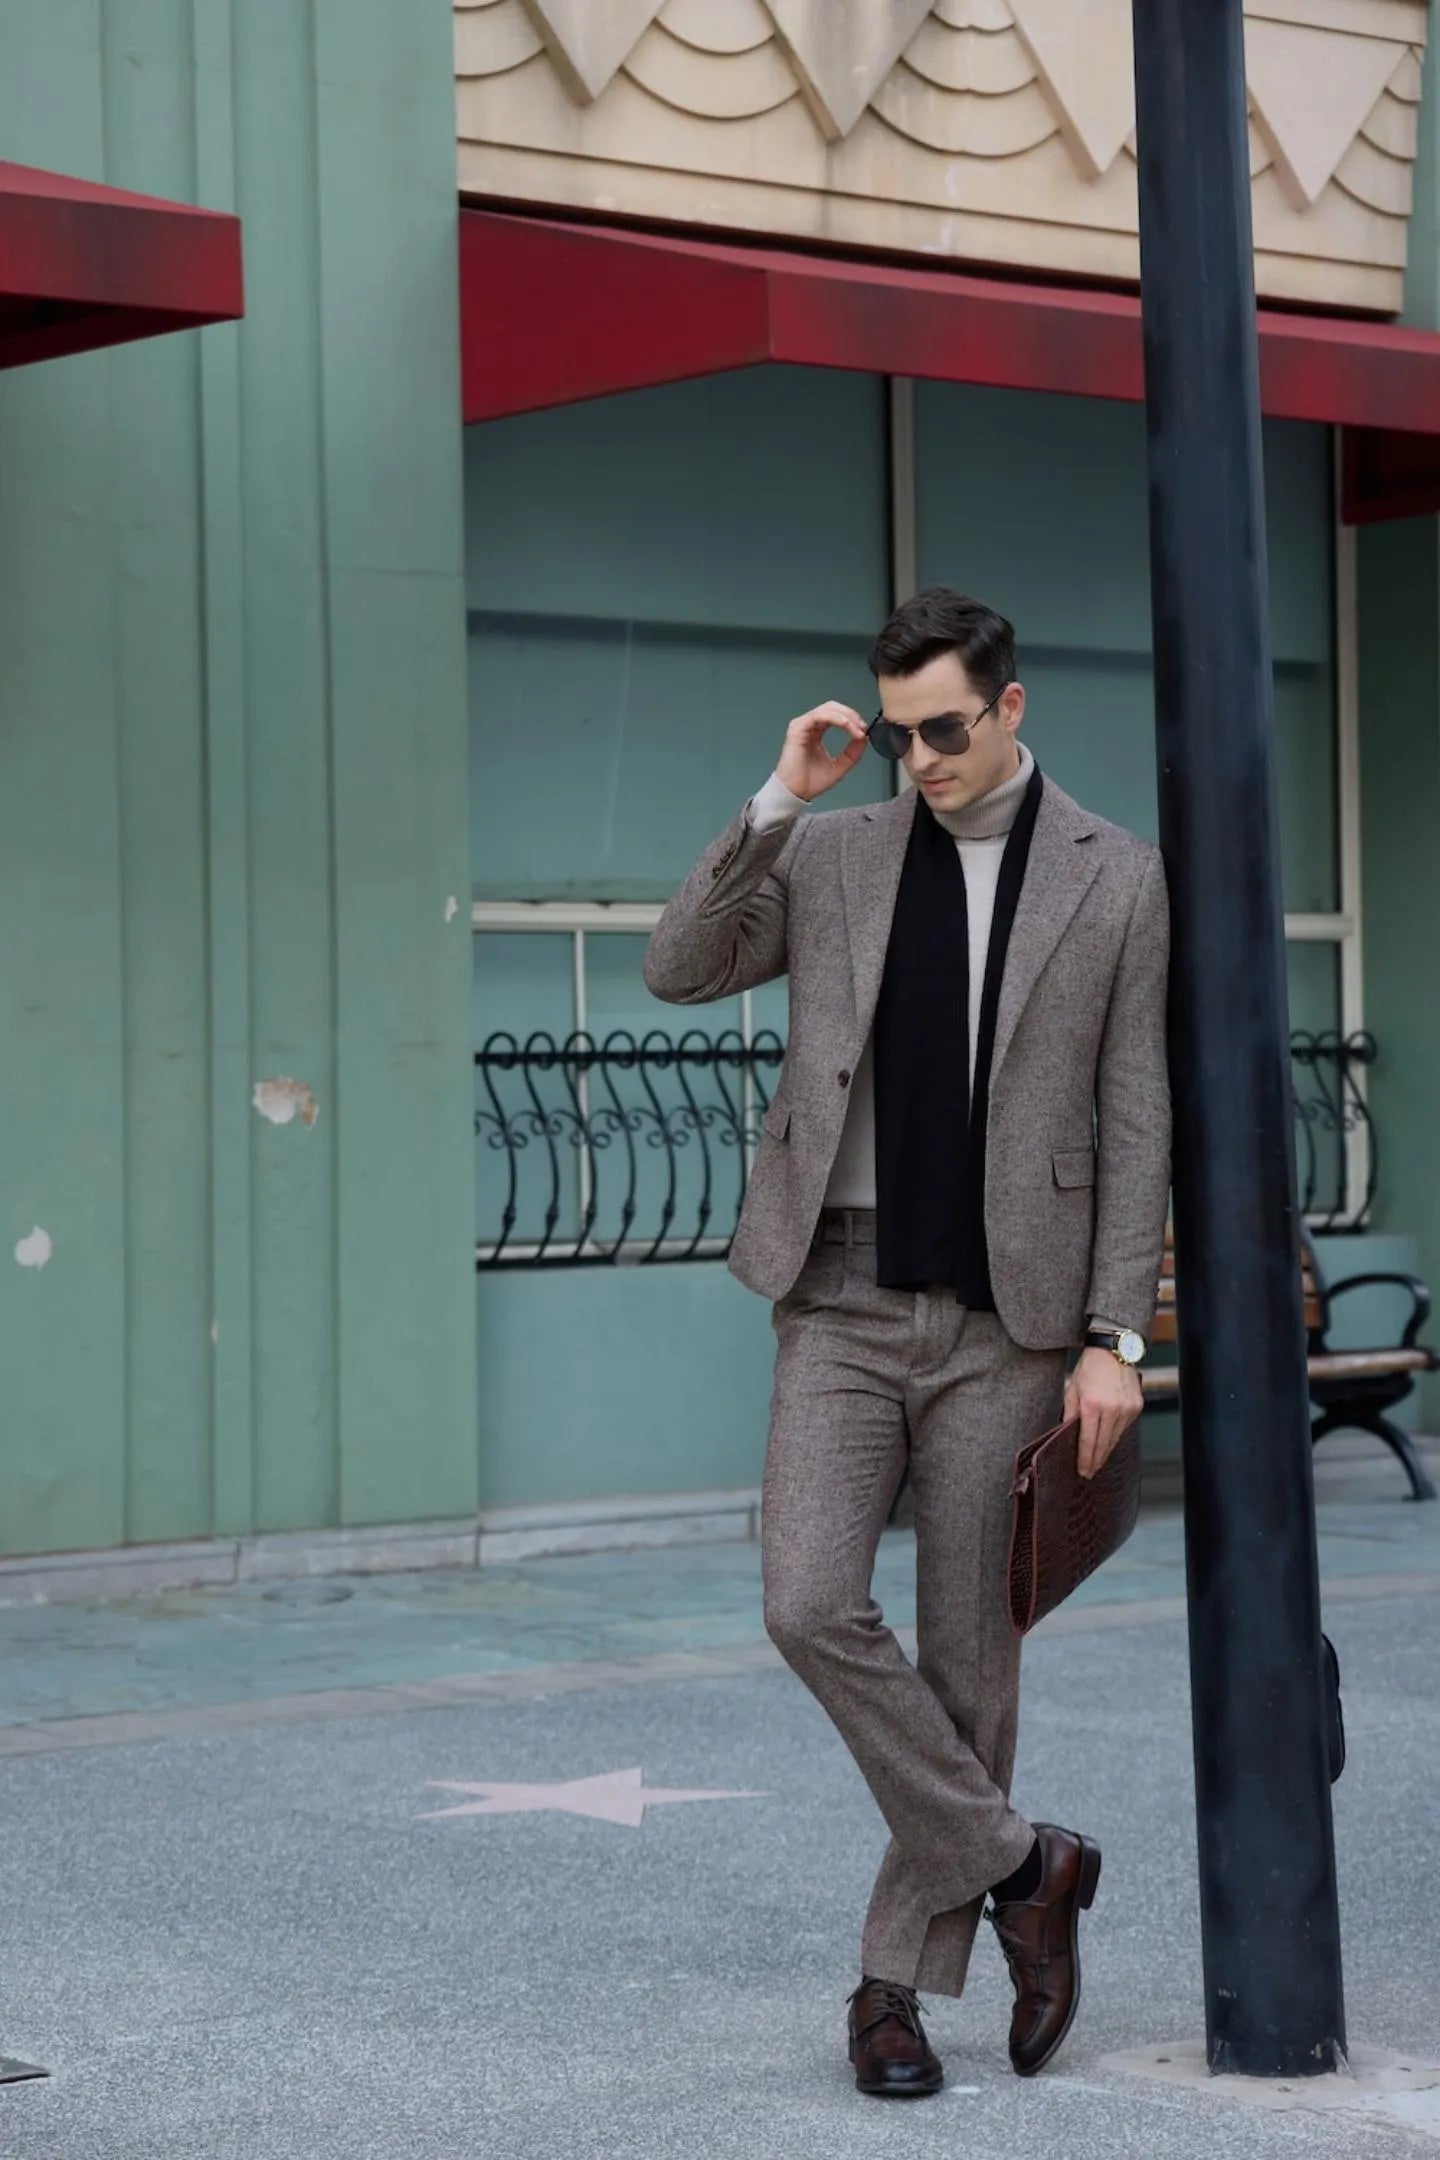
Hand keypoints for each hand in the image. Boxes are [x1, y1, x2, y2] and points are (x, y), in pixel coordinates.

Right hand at [776, 701, 868, 802]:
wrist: (796, 794)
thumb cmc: (809, 782)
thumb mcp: (840, 766)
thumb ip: (852, 753)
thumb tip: (864, 738)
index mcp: (816, 733)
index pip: (836, 716)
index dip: (852, 720)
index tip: (863, 731)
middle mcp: (809, 727)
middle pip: (832, 708)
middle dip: (851, 715)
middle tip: (862, 727)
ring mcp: (802, 726)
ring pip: (827, 709)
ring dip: (846, 717)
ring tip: (857, 729)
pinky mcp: (797, 729)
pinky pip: (818, 715)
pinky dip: (835, 718)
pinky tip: (846, 725)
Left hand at [1064, 1348, 1142, 1479]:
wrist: (1113, 1350)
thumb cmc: (1090, 1367)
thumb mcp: (1072, 1389)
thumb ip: (1070, 1414)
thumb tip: (1067, 1435)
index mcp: (1092, 1404)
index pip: (1088, 1440)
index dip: (1085, 1459)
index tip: (1083, 1470)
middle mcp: (1112, 1408)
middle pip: (1104, 1443)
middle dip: (1096, 1460)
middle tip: (1089, 1472)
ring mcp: (1127, 1408)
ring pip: (1115, 1438)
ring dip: (1106, 1450)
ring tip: (1097, 1461)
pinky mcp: (1137, 1406)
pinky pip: (1124, 1427)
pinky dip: (1115, 1435)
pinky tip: (1108, 1440)